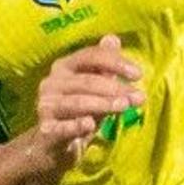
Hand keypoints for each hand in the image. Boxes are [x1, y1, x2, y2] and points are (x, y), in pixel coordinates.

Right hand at [26, 36, 144, 167]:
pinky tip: (89, 125)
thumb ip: (104, 67)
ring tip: (124, 107)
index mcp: (63, 66)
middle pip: (87, 81)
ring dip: (104, 104)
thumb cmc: (78, 113)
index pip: (90, 56)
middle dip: (115, 88)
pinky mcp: (45, 129)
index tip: (138, 74)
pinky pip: (63, 127)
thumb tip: (113, 39)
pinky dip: (76, 125)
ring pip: (78, 102)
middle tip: (138, 97)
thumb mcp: (95, 89)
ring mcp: (46, 106)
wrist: (53, 146)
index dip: (115, 62)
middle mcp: (51, 82)